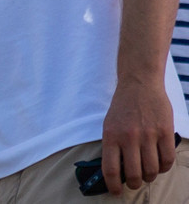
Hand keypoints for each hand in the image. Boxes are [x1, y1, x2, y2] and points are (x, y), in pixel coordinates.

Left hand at [100, 76, 176, 192]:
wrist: (139, 84)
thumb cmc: (123, 107)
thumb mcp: (109, 125)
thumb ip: (113, 146)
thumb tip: (116, 171)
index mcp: (111, 136)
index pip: (110, 169)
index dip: (113, 185)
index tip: (116, 192)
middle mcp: (129, 137)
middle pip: (133, 174)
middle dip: (134, 184)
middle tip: (134, 183)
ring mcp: (148, 135)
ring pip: (152, 170)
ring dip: (149, 177)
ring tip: (147, 173)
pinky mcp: (165, 132)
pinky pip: (167, 160)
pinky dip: (164, 167)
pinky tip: (160, 164)